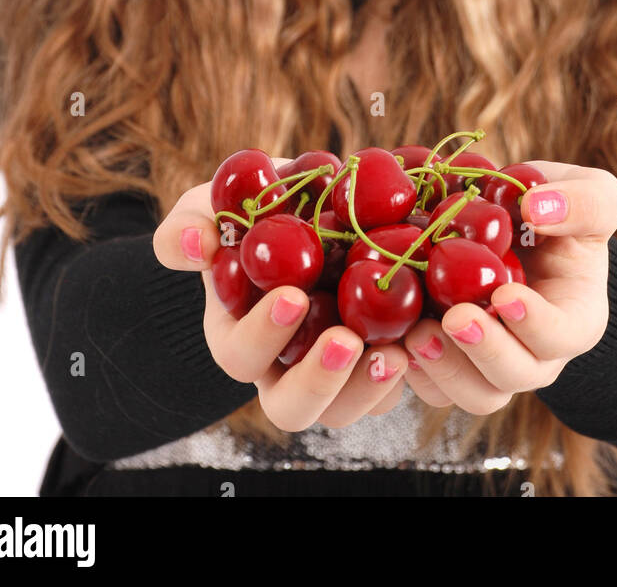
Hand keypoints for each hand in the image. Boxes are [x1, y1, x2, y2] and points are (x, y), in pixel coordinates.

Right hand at [152, 170, 407, 432]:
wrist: (302, 210)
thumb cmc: (247, 214)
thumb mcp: (208, 210)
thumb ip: (188, 226)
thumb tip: (195, 243)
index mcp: (237, 336)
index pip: (241, 355)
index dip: (262, 334)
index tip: (292, 295)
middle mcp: (282, 367)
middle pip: (292, 407)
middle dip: (318, 380)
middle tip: (346, 341)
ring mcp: (333, 370)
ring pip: (347, 406)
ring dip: (370, 386)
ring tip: (398, 350)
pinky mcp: (376, 358)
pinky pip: (393, 384)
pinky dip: (414, 366)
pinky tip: (428, 334)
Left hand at [403, 160, 616, 412]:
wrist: (519, 225)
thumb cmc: (561, 210)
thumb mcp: (593, 193)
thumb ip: (584, 200)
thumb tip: (538, 209)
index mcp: (575, 317)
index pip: (563, 335)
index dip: (535, 324)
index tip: (505, 295)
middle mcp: (537, 352)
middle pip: (516, 375)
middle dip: (485, 351)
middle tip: (454, 318)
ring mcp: (493, 362)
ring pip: (475, 393)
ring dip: (446, 370)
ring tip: (417, 335)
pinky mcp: (454, 360)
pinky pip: (435, 385)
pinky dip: (414, 370)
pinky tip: (396, 340)